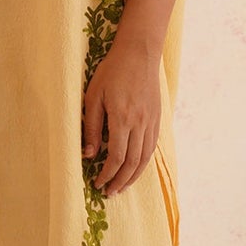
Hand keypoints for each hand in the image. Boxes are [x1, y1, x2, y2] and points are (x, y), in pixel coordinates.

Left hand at [81, 32, 160, 195]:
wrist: (139, 53)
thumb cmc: (112, 72)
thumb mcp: (93, 96)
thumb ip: (91, 127)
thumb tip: (88, 154)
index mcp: (122, 119)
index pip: (115, 157)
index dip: (106, 174)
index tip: (97, 183)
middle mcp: (140, 124)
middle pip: (131, 162)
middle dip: (120, 181)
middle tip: (109, 192)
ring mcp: (151, 121)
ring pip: (144, 158)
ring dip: (133, 176)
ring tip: (122, 187)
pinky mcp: (157, 118)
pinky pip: (152, 147)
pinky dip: (143, 162)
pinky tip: (135, 168)